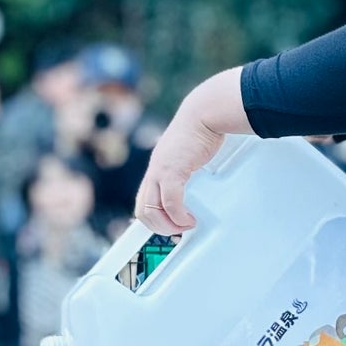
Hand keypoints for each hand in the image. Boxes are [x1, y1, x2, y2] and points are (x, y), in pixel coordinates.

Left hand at [134, 67, 249, 233]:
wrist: (203, 113)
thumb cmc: (201, 130)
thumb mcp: (189, 153)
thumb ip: (187, 168)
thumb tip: (195, 180)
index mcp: (157, 167)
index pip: (144, 199)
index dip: (152, 218)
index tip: (165, 227)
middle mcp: (155, 171)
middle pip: (142, 210)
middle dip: (158, 227)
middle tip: (176, 231)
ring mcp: (160, 171)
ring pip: (151, 210)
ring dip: (168, 225)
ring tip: (183, 227)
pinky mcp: (172, 171)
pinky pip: (170, 203)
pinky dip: (179, 217)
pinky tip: (189, 218)